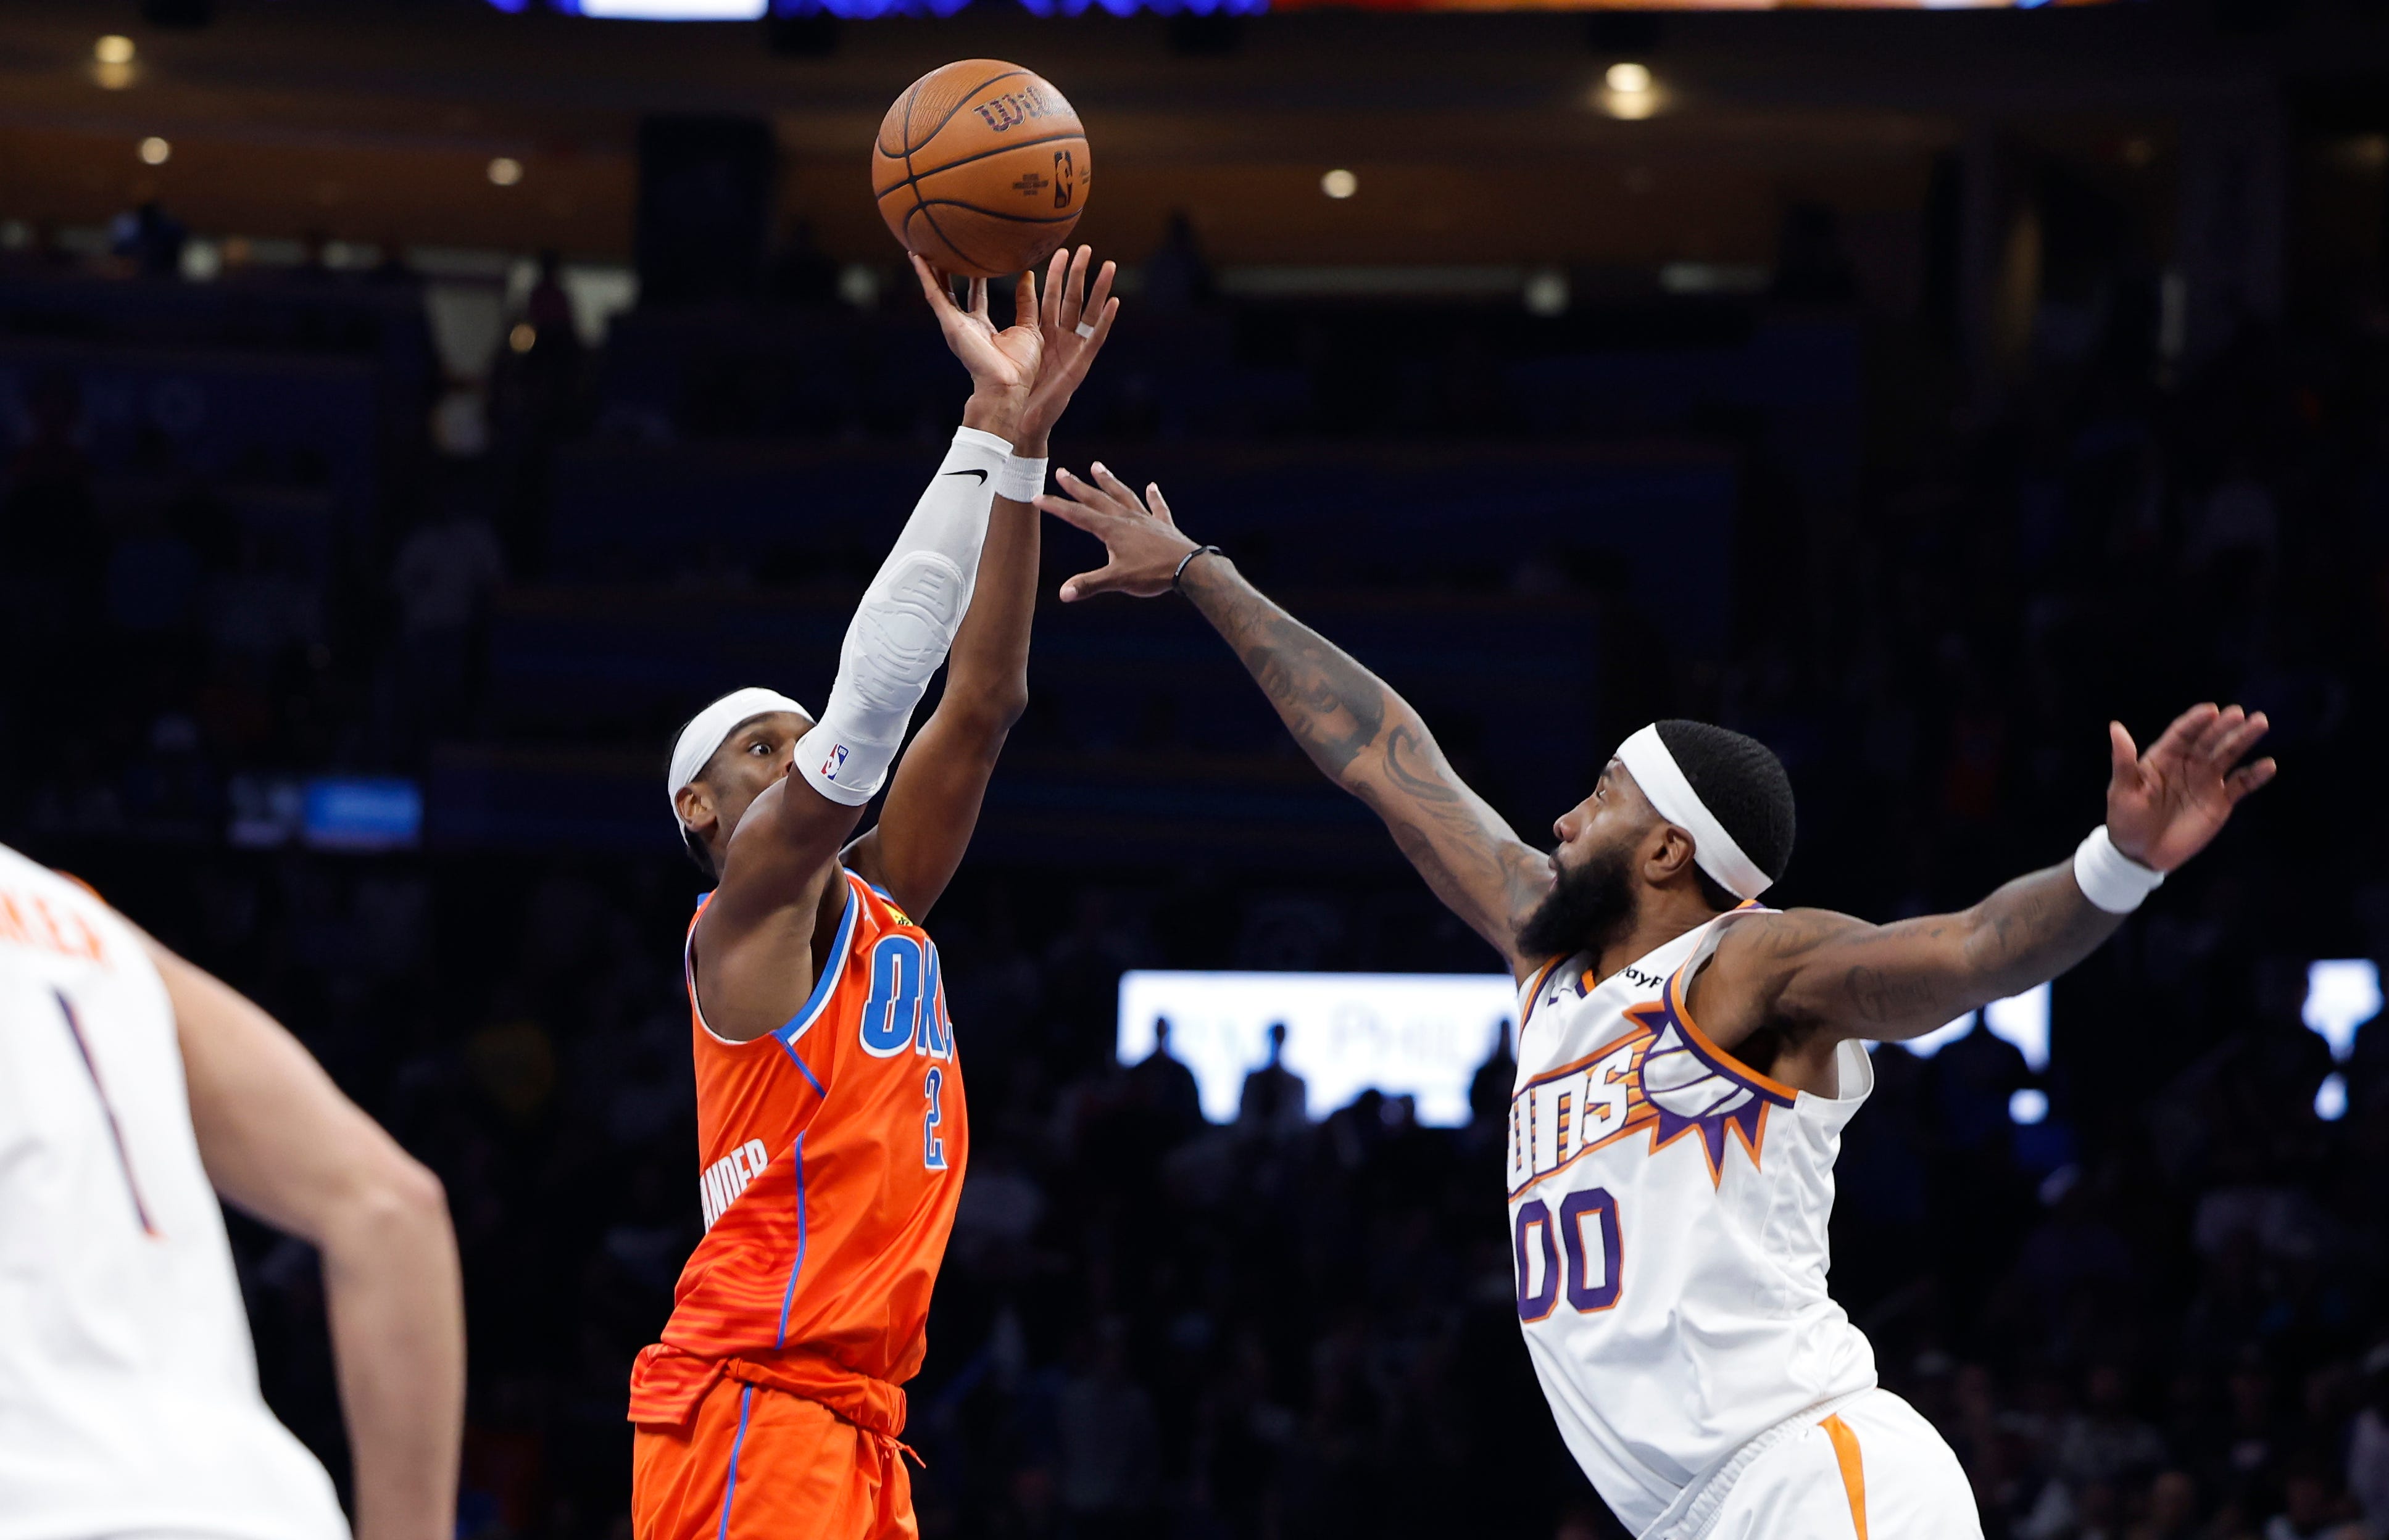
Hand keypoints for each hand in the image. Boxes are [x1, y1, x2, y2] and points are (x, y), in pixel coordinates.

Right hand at [911, 255, 1041, 438]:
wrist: (1009, 384)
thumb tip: (1028, 275)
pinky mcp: (950, 323)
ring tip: (922, 245)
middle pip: (953, 291)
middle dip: (948, 271)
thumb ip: (1026, 301)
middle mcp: (965, 324)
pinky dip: (925, 276)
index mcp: (983, 327)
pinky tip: (917, 258)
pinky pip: (934, 295)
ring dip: (930, 269)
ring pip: (938, 290)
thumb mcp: (1028, 327)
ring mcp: (955, 324)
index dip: (975, 279)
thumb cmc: (1021, 365)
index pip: (976, 297)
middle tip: (945, 248)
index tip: (977, 259)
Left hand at [1013, 246, 1119, 457]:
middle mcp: (1061, 337)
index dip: (1056, 274)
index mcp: (1044, 332)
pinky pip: (1095, 339)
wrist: (1022, 416)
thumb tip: (1022, 279)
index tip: (1059, 250)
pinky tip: (1114, 303)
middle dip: (1079, 273)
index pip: (1051, 296)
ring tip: (1108, 266)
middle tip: (1085, 247)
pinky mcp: (1081, 364)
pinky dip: (1105, 321)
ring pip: (1087, 313)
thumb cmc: (1018, 384)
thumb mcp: (1019, 340)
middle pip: (1072, 298)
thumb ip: (1023, 312)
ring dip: (1099, 289)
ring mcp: (1074, 349)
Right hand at [1035, 464, 1200, 601]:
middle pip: (1097, 499)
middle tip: (1061, 471)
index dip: (1056, 506)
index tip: (1037, 496)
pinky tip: (1152, 486)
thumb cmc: (1154, 574)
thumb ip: (1089, 585)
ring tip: (1097, 467)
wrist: (1191, 569)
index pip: (1078, 515)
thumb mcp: (1118, 580)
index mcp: (1112, 530)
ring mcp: (1147, 520)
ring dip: (1109, 482)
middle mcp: (1127, 519)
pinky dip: (1154, 497)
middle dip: (1077, 487)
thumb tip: (1064, 594)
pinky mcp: (1164, 526)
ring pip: (1124, 496)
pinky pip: (1157, 507)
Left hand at [2105, 703, 2275, 871]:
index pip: (2182, 734)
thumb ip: (2124, 761)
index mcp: (2163, 758)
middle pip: (2209, 740)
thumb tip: (2116, 727)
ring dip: (2244, 740)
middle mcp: (2187, 764)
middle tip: (2240, 714)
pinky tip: (2268, 765)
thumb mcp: (2122, 791)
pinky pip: (2241, 784)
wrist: (2140, 854)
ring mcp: (2206, 781)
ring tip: (2260, 723)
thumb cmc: (2125, 820)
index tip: (2211, 711)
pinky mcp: (2220, 801)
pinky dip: (2255, 775)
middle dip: (2225, 727)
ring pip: (2228, 755)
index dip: (2195, 722)